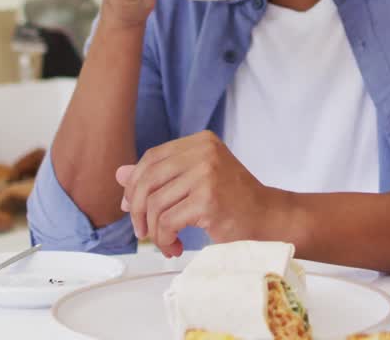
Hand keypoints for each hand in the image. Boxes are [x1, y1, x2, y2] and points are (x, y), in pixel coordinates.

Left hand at [115, 131, 282, 257]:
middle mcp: (204, 152)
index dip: (135, 184)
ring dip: (153, 230)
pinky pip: (166, 221)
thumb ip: (162, 176)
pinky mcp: (208, 199)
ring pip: (155, 203)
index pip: (152, 158)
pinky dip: (164, 239)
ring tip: (164, 242)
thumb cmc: (235, 202)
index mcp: (201, 142)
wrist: (270, 220)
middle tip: (142, 231)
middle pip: (148, 179)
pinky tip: (174, 246)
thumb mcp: (197, 181)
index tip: (131, 207)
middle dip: (136, 209)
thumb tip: (120, 174)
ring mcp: (207, 174)